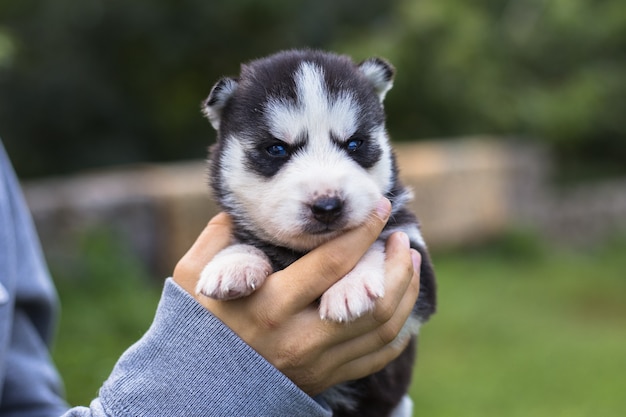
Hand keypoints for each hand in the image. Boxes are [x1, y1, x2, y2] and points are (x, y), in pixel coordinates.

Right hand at [173, 198, 420, 395]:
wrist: (198, 391)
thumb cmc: (194, 328)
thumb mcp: (194, 278)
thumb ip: (218, 238)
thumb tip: (241, 210)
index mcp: (270, 307)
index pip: (332, 263)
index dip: (362, 232)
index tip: (378, 207)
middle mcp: (300, 338)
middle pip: (371, 300)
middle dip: (395, 264)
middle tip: (401, 238)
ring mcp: (317, 364)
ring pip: (383, 328)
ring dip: (405, 291)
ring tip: (407, 262)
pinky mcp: (326, 379)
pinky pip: (377, 356)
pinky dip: (398, 329)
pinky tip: (400, 304)